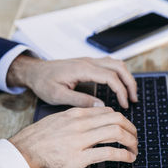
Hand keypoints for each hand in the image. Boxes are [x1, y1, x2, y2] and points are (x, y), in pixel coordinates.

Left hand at [6, 55, 137, 107]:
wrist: (34, 71)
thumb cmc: (43, 83)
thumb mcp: (58, 95)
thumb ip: (80, 100)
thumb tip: (101, 106)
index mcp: (82, 69)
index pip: (110, 76)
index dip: (121, 91)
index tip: (125, 105)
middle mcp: (88, 62)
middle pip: (118, 66)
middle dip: (130, 83)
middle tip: (134, 99)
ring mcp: (89, 61)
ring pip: (116, 63)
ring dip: (126, 77)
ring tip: (130, 94)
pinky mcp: (88, 64)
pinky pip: (110, 65)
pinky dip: (119, 74)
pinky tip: (119, 86)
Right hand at [9, 107, 137, 167]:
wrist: (22, 153)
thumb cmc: (38, 138)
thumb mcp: (58, 119)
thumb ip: (77, 118)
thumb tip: (95, 119)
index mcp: (76, 114)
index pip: (108, 112)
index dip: (122, 120)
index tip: (126, 128)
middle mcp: (81, 123)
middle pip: (117, 119)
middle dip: (131, 129)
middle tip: (135, 138)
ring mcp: (81, 139)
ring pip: (116, 133)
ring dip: (131, 141)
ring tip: (134, 149)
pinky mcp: (79, 157)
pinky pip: (108, 152)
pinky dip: (123, 154)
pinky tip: (128, 158)